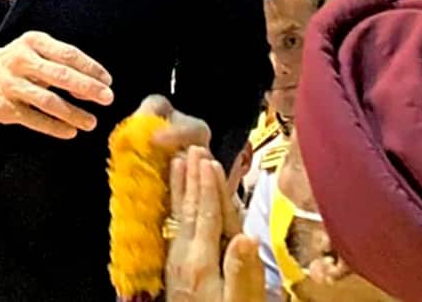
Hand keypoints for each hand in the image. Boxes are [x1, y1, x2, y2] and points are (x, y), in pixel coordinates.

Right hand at [0, 32, 113, 139]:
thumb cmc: (17, 62)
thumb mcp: (36, 51)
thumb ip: (62, 64)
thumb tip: (92, 85)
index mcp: (33, 43)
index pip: (68, 54)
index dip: (90, 68)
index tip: (107, 80)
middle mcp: (20, 61)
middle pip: (59, 75)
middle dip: (86, 88)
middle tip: (106, 98)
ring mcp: (11, 85)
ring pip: (47, 101)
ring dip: (73, 113)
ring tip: (91, 122)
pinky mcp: (4, 107)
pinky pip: (33, 119)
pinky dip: (54, 126)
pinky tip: (69, 131)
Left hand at [165, 146, 264, 301]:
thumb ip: (244, 272)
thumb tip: (247, 235)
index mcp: (203, 262)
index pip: (207, 215)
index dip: (209, 187)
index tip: (208, 160)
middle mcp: (186, 258)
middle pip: (189, 210)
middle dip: (191, 179)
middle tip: (190, 149)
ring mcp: (177, 264)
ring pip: (178, 217)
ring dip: (180, 189)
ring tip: (177, 163)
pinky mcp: (175, 272)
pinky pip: (174, 230)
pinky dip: (176, 210)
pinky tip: (176, 204)